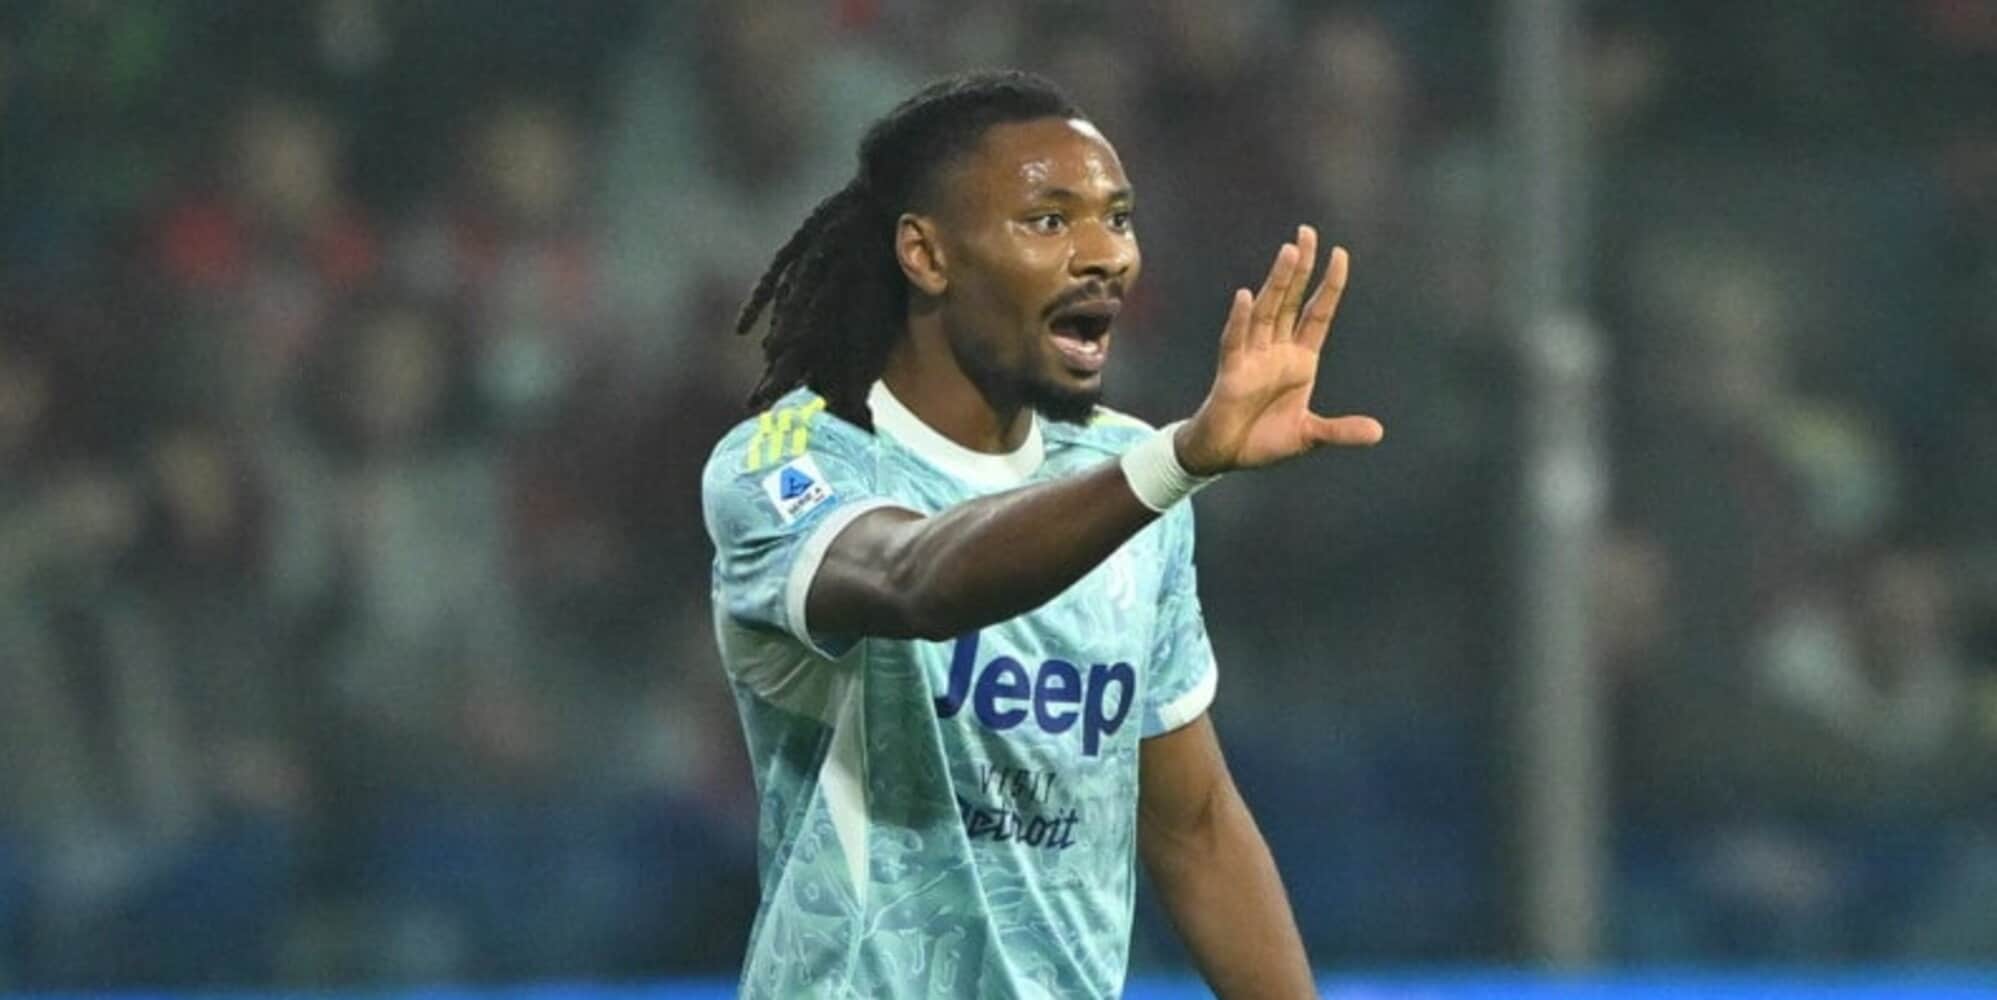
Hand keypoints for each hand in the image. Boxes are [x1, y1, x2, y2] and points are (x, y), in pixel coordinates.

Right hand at [1175, 226, 1383, 474]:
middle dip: (1301, 268)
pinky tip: (1246, 296)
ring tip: (1289, 252)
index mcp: (1299, 360)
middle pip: (1290, 300)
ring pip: (1266, 312)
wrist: (1226, 456)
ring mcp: (1253, 358)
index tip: (1339, 253)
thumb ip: (1340, 431)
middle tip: (1308, 232)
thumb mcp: (1309, 435)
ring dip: (1278, 282)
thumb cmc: (1264, 440)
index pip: (1317, 314)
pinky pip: (1235, 341)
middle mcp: (1276, 351)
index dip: (1329, 286)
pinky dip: (1240, 320)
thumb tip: (1378, 433)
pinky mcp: (1231, 373)